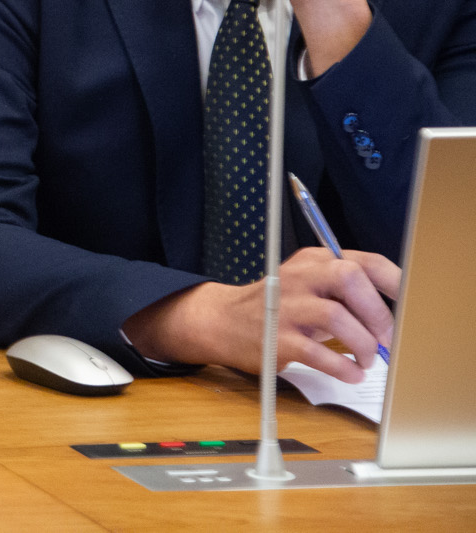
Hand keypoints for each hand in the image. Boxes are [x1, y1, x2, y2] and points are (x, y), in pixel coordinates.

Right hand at [123, 247, 398, 382]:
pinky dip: (342, 368)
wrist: (223, 322)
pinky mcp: (276, 338)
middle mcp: (299, 276)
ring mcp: (286, 306)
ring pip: (338, 317)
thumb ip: (347, 291)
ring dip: (362, 345)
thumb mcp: (310, 286)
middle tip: (384, 339)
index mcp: (314, 260)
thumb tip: (397, 313)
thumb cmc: (279, 307)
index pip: (365, 261)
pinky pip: (318, 354)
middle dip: (378, 313)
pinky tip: (348, 372)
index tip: (410, 307)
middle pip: (350, 278)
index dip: (396, 285)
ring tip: (364, 360)